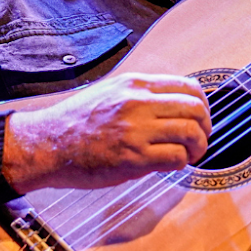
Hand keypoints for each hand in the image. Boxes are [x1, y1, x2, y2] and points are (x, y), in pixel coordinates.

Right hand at [3, 73, 212, 190]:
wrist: (45, 145)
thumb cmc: (75, 122)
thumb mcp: (109, 92)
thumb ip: (141, 95)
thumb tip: (173, 105)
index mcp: (135, 85)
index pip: (189, 87)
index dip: (203, 104)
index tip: (201, 117)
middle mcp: (139, 103)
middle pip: (196, 109)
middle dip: (206, 127)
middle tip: (200, 140)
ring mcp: (137, 130)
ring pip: (191, 133)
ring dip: (198, 147)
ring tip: (190, 155)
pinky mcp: (133, 157)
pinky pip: (176, 157)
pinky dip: (182, 163)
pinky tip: (173, 165)